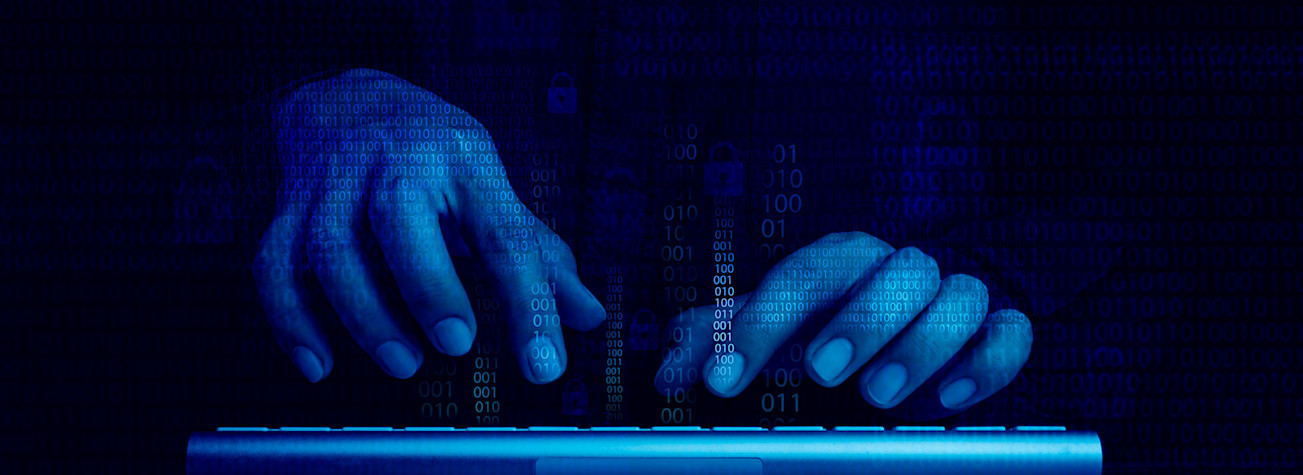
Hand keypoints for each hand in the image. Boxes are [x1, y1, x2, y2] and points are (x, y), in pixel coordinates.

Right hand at [253, 69, 604, 382]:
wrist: (346, 98)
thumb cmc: (430, 153)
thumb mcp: (489, 186)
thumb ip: (537, 254)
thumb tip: (588, 314)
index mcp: (462, 161)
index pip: (504, 235)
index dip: (528, 303)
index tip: (545, 364)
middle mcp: (395, 162)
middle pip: (402, 217)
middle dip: (429, 285)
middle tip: (457, 343)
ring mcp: (334, 183)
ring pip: (332, 247)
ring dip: (366, 314)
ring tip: (403, 362)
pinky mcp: (289, 206)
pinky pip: (275, 263)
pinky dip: (291, 319)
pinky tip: (319, 363)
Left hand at [655, 232, 1031, 419]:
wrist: (915, 315)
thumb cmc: (832, 323)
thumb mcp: (773, 331)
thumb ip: (722, 341)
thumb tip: (669, 366)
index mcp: (841, 262)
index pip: (803, 274)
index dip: (761, 324)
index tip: (725, 379)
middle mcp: (900, 270)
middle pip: (896, 271)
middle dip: (859, 322)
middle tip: (821, 373)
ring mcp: (954, 296)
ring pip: (959, 297)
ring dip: (919, 345)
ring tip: (879, 396)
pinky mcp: (998, 330)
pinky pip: (1010, 333)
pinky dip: (986, 363)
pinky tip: (950, 400)